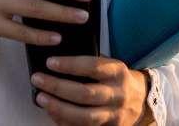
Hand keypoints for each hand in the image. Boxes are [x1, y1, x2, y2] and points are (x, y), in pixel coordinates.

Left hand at [31, 56, 151, 124]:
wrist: (141, 102)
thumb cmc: (117, 79)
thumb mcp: (111, 65)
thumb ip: (91, 62)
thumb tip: (59, 59)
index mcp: (117, 72)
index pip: (92, 67)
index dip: (70, 64)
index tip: (50, 62)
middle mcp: (117, 94)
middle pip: (85, 94)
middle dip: (57, 87)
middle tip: (37, 78)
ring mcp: (113, 114)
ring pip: (84, 116)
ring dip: (58, 108)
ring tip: (41, 97)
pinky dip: (64, 121)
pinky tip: (51, 111)